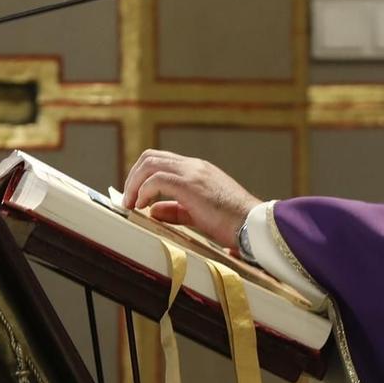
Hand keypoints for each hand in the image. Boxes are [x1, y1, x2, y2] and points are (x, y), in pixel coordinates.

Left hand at [120, 150, 259, 248]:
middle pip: (150, 157)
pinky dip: (143, 191)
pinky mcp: (190, 185)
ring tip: (131, 203)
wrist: (254, 225)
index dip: (143, 176)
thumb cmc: (234, 224)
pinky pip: (156, 180)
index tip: (136, 196)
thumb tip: (152, 210)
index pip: (162, 161)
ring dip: (134, 183)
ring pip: (149, 164)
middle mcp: (194, 166)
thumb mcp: (199, 215)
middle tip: (128, 199)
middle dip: (133, 177)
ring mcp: (192, 173)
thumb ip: (175, 210)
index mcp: (199, 170)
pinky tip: (142, 206)